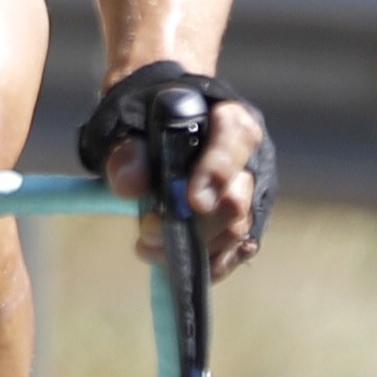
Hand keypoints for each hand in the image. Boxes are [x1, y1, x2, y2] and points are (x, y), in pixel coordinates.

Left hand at [79, 61, 273, 279]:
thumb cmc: (145, 113)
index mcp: (227, 118)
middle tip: (146, 230)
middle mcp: (249, 158)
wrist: (152, 123)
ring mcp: (250, 194)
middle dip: (192, 224)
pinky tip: (171, 262)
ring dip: (193, 247)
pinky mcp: (244, 223)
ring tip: (147, 245)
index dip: (218, 171)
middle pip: (236, 199)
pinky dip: (205, 263)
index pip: (236, 138)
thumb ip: (126, 147)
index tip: (192, 202)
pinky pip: (234, 252)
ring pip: (237, 231)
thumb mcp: (127, 116)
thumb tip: (129, 186)